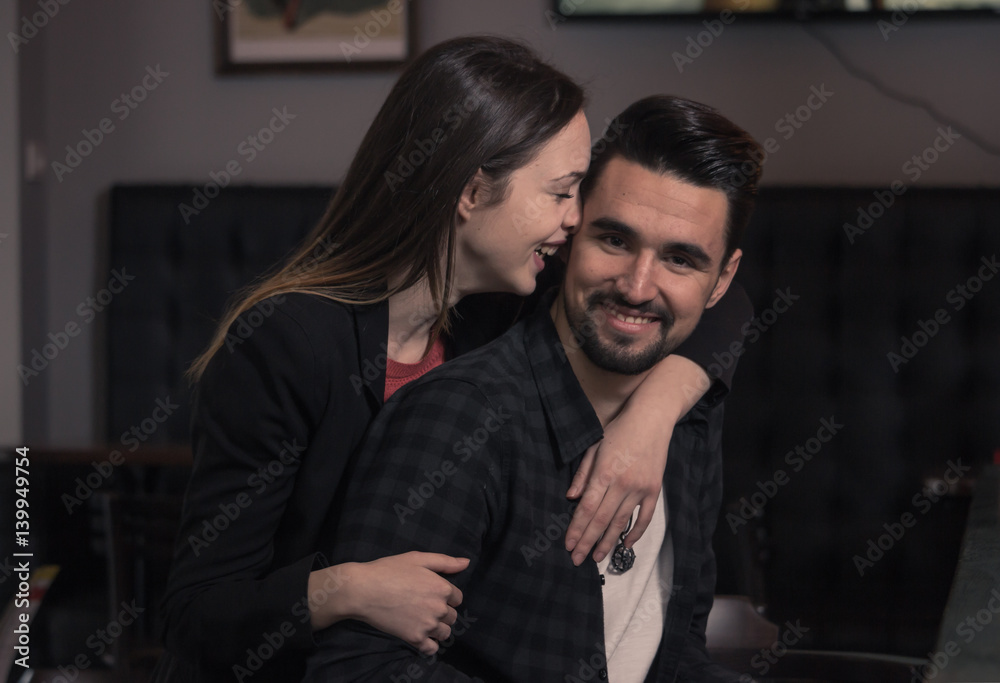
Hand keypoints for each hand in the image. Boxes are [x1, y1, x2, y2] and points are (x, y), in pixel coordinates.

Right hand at [308, 552, 468, 654]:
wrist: (363, 590)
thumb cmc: (389, 570)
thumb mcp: (418, 558)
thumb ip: (445, 562)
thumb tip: (466, 563)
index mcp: (442, 588)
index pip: (457, 598)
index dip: (446, 595)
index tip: (432, 594)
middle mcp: (439, 608)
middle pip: (452, 616)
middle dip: (442, 612)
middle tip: (425, 607)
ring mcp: (427, 625)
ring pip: (445, 633)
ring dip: (438, 629)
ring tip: (423, 621)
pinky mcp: (414, 638)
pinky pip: (432, 648)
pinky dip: (429, 645)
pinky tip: (421, 637)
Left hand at [564, 354, 709, 564]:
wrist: (651, 420)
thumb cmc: (618, 430)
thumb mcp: (594, 447)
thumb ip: (582, 474)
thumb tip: (571, 498)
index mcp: (604, 472)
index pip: (587, 508)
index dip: (577, 529)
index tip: (568, 545)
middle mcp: (622, 484)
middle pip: (602, 520)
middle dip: (588, 542)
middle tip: (577, 560)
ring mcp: (640, 488)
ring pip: (621, 522)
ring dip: (608, 542)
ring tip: (597, 558)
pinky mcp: (654, 490)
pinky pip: (644, 517)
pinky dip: (635, 533)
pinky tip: (625, 545)